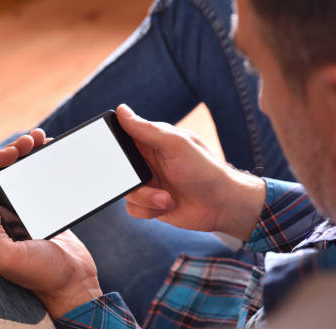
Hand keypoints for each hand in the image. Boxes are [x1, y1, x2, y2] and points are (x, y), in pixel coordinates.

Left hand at [0, 131, 100, 318]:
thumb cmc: (43, 276)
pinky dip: (42, 165)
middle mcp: (2, 218)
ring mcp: (24, 214)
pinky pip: (39, 182)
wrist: (74, 285)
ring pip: (19, 175)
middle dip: (11, 151)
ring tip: (40, 139)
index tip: (13, 152)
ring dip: (26, 154)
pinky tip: (51, 153)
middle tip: (29, 140)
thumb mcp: (8, 259)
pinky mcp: (44, 212)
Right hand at [118, 104, 265, 239]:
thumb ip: (146, 129)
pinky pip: (133, 208)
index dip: (114, 146)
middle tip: (146, 181)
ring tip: (166, 199)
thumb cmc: (204, 170)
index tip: (118, 157)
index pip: (122, 137)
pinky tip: (167, 206)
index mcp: (152, 141)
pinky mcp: (151, 203)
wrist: (221, 205)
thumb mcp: (175, 144)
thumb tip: (122, 110)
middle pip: (118, 169)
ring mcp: (149, 183)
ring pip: (126, 191)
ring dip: (145, 198)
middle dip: (130, 180)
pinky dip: (148, 210)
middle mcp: (147, 162)